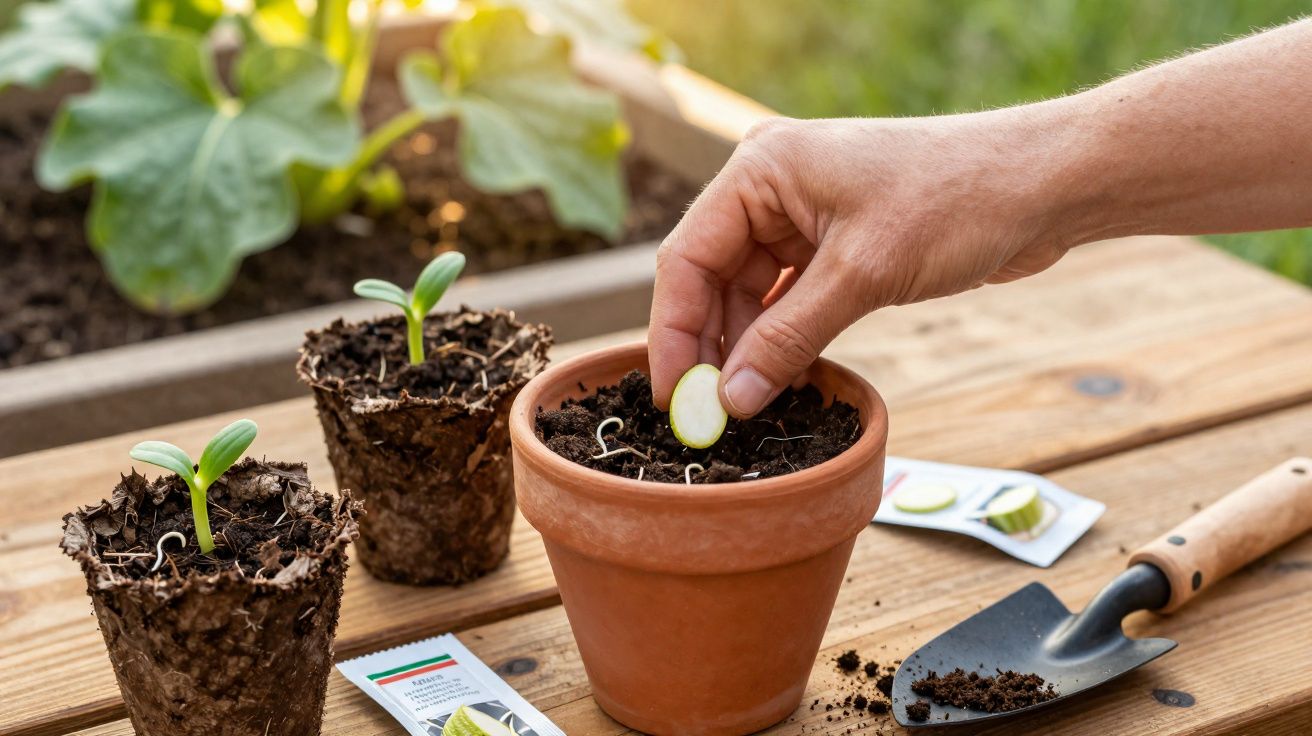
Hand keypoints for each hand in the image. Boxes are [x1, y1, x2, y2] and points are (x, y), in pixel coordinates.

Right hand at [648, 112, 1076, 415]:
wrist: (1044, 184)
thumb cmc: (958, 200)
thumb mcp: (862, 274)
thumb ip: (788, 338)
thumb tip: (731, 400)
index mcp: (761, 168)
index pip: (688, 257)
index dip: (675, 332)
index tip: (673, 397)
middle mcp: (772, 187)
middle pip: (711, 277)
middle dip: (709, 347)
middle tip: (707, 416)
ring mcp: (803, 214)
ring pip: (748, 293)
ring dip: (746, 349)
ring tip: (744, 407)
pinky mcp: (835, 243)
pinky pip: (787, 298)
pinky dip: (781, 339)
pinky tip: (778, 380)